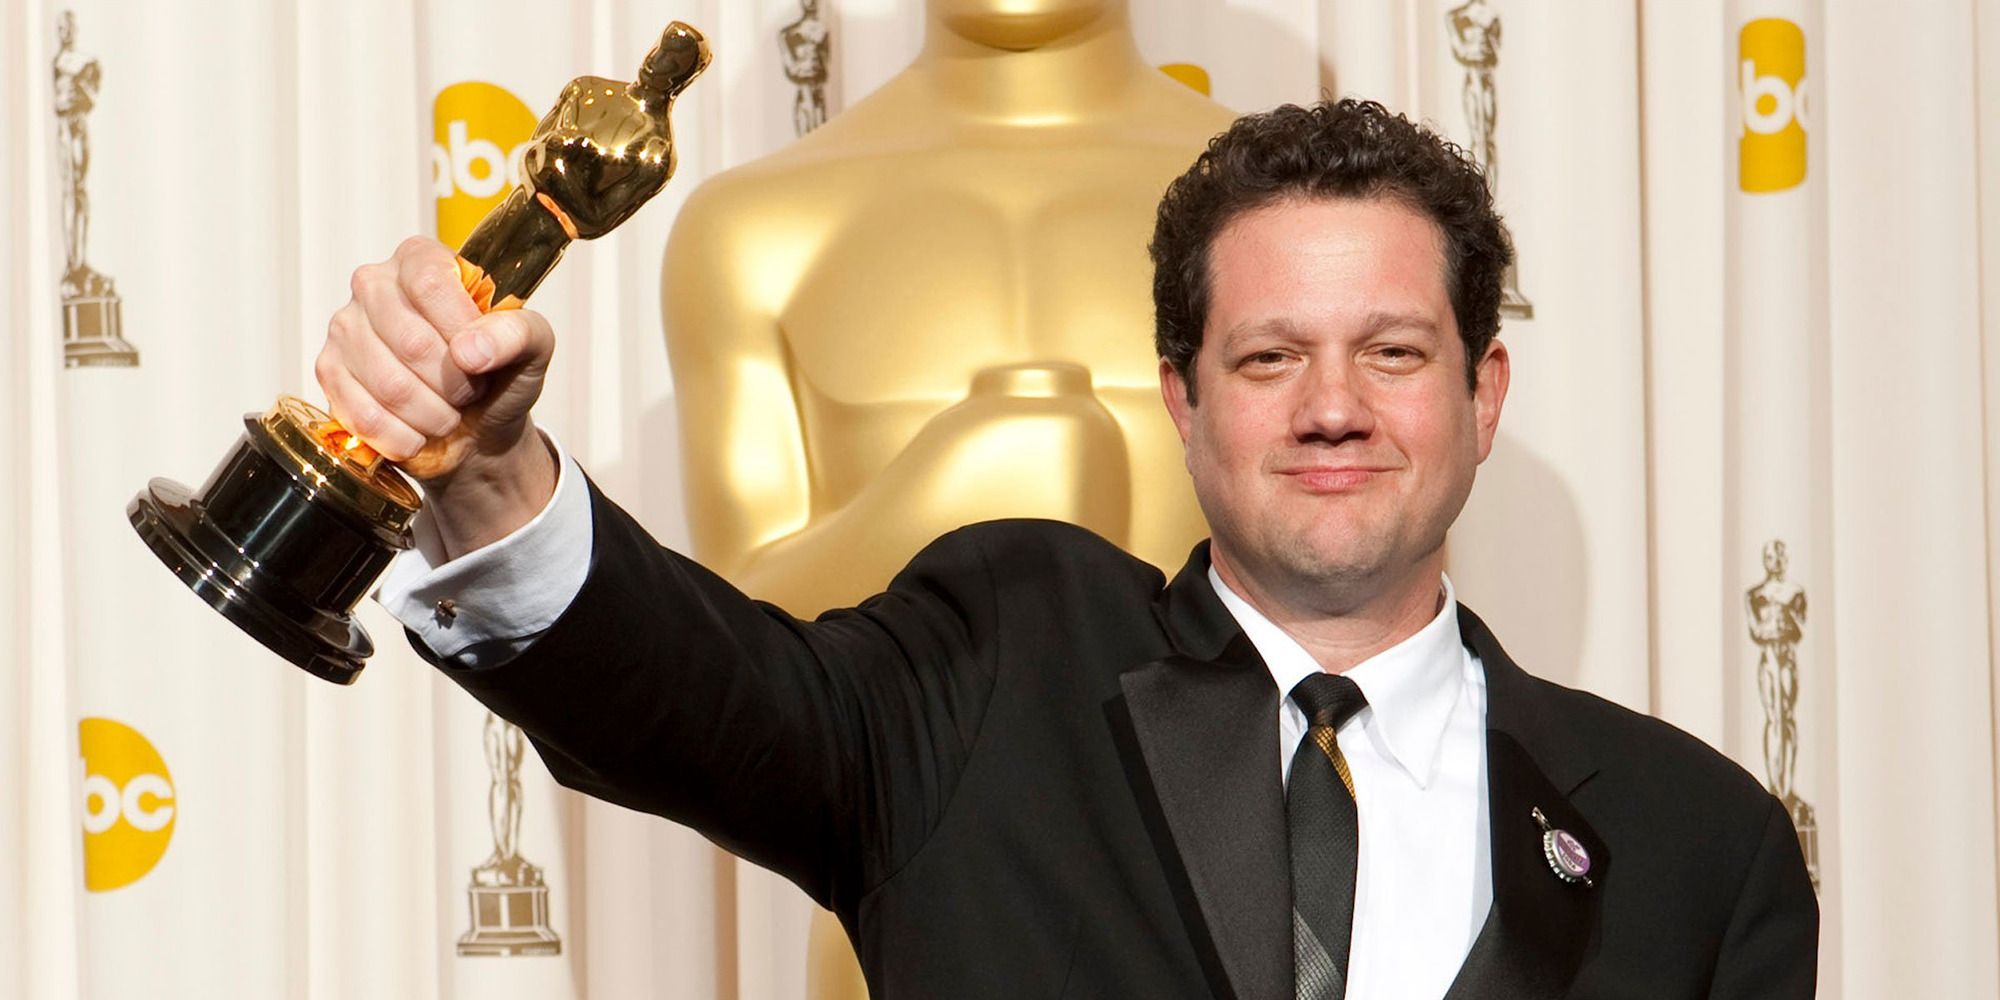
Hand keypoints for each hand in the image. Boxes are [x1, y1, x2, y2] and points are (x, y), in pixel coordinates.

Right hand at [317, 236, 558, 555]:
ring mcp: (344, 329)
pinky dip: (406, 437)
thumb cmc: (499, 375)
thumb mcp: (531, 346)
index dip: (461, 330)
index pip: (430, 283)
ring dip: (434, 415)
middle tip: (469, 390)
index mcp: (421, 260)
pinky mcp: (329, 373)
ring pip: (390, 385)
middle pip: (410, 340)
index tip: (481, 358)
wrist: (476, 428)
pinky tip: (420, 431)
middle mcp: (374, 285)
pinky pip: (365, 416)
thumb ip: (517, 333)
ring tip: (448, 412)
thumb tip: (470, 349)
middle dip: (455, 383)